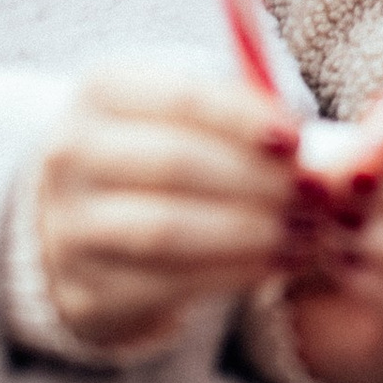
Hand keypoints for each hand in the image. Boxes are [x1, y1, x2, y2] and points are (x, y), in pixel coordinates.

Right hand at [35, 66, 299, 355]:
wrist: (90, 222)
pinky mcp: (83, 291)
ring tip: (305, 233)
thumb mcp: (194, 115)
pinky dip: (231, 275)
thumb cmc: (166, 148)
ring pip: (167, 230)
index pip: (181, 98)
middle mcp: (70, 155)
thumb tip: (308, 141)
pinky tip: (276, 265)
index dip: (245, 119)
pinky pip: (165, 284)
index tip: (299, 139)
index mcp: (102, 91)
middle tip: (314, 194)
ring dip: (249, 233)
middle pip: (175, 164)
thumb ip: (246, 114)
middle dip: (257, 180)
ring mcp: (68, 227)